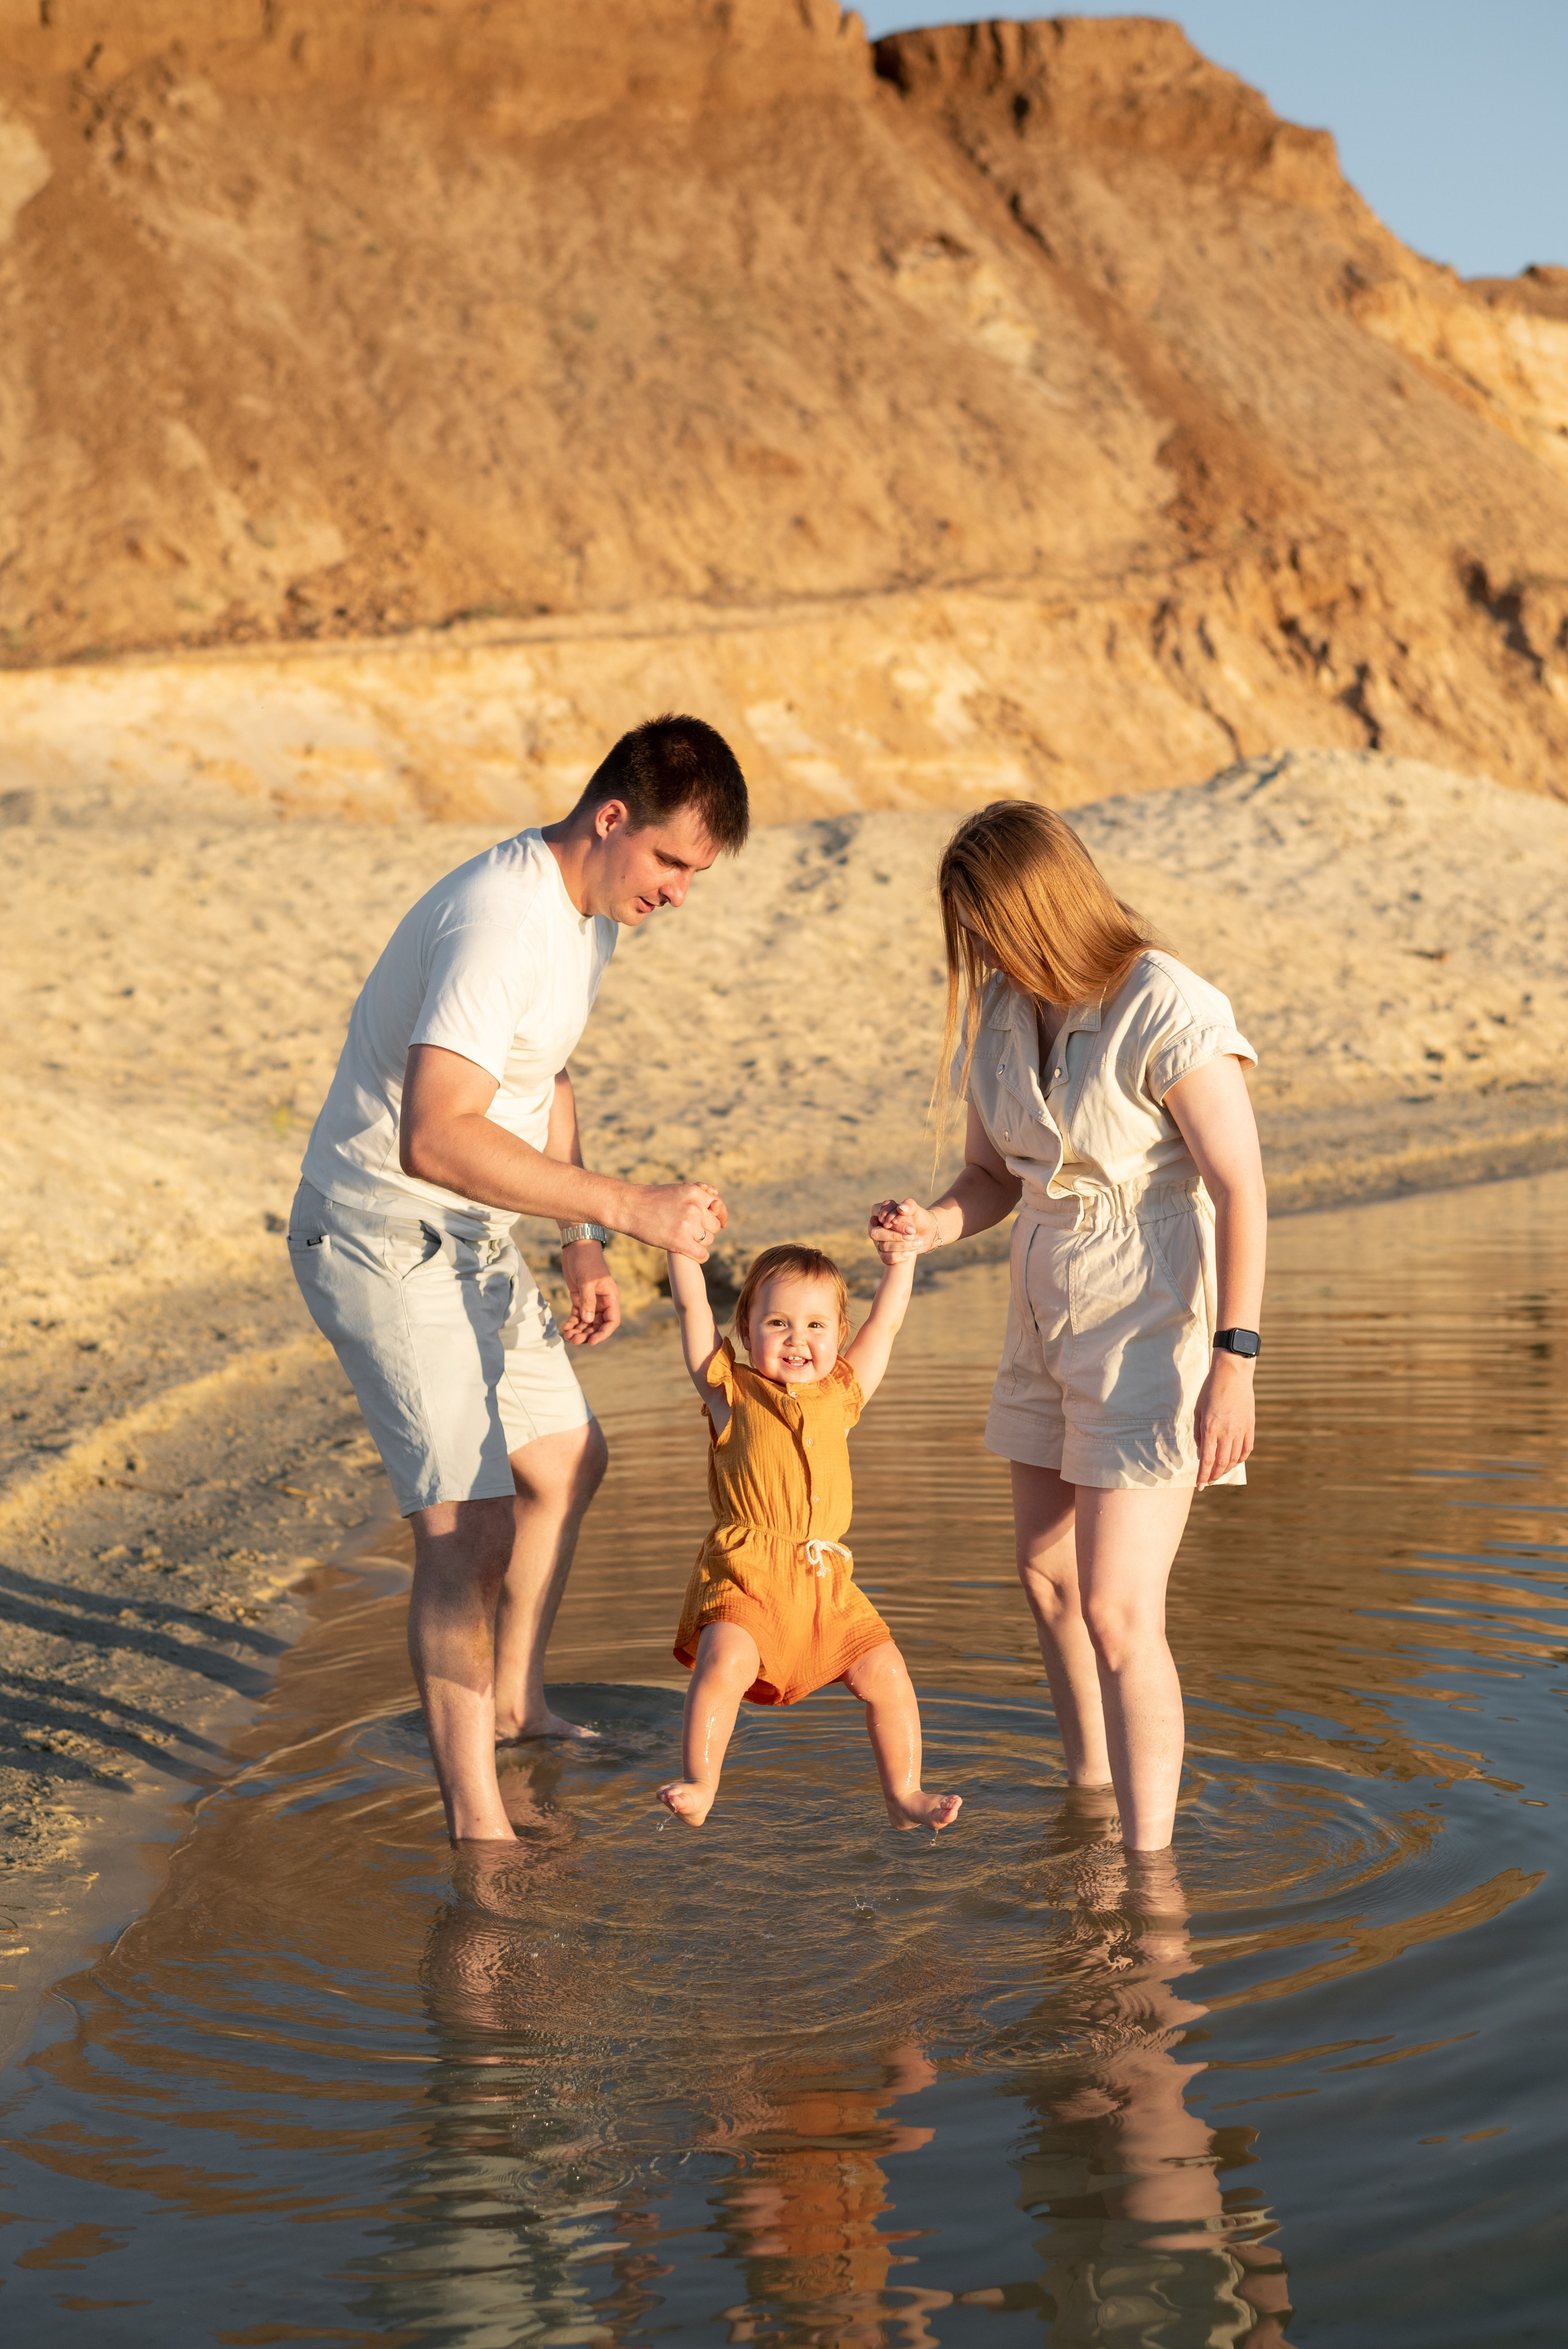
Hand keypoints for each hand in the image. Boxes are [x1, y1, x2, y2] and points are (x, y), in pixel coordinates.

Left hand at [558, 1240, 621, 1345]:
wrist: (576, 1246)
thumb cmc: (586, 1260)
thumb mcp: (587, 1281)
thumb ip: (587, 1301)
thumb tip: (587, 1321)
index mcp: (610, 1297)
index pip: (612, 1321)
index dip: (603, 1333)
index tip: (592, 1342)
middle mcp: (602, 1301)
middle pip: (597, 1324)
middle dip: (587, 1334)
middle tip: (574, 1340)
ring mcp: (591, 1300)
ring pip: (586, 1322)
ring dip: (578, 1330)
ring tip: (567, 1336)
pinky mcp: (579, 1298)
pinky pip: (577, 1315)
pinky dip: (572, 1322)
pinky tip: (564, 1327)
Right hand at [624, 1180, 726, 1260]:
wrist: (629, 1207)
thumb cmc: (651, 1198)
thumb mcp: (677, 1189)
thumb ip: (697, 1194)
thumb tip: (716, 1198)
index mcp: (696, 1193)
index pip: (719, 1206)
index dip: (721, 1215)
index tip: (721, 1222)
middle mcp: (695, 1208)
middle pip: (715, 1226)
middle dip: (706, 1230)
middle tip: (693, 1232)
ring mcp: (688, 1225)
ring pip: (709, 1240)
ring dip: (700, 1242)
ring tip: (686, 1240)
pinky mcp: (679, 1242)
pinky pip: (702, 1254)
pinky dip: (699, 1256)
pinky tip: (692, 1253)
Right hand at [868, 1196, 937, 1263]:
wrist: (927, 1233)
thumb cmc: (919, 1218)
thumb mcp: (916, 1210)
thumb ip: (909, 1205)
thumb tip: (901, 1209)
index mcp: (880, 1211)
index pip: (877, 1215)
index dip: (887, 1219)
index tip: (897, 1221)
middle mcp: (876, 1226)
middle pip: (875, 1233)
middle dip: (894, 1234)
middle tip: (912, 1231)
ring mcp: (879, 1240)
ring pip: (882, 1246)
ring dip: (900, 1245)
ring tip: (915, 1241)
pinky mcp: (885, 1253)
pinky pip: (885, 1258)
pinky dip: (898, 1256)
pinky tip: (909, 1253)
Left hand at [1193, 1352, 1254, 1486]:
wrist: (1232, 1374)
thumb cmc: (1210, 1390)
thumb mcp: (1198, 1411)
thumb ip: (1199, 1433)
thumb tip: (1201, 1453)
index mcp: (1211, 1428)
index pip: (1207, 1460)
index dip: (1203, 1476)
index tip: (1200, 1486)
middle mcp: (1227, 1432)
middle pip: (1221, 1463)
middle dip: (1214, 1475)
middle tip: (1209, 1481)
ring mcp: (1241, 1430)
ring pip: (1234, 1459)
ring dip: (1226, 1469)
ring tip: (1219, 1473)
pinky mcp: (1250, 1426)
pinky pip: (1246, 1449)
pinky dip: (1239, 1459)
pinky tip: (1233, 1462)